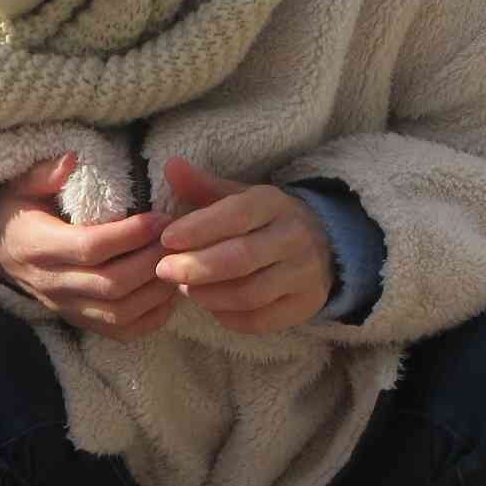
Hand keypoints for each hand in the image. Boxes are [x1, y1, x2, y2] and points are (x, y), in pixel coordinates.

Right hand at [0, 152, 175, 341]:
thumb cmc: (16, 213)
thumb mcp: (20, 184)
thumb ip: (45, 172)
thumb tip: (75, 158)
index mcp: (37, 246)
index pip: (89, 247)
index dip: (129, 235)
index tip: (159, 217)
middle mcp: (52, 284)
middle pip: (111, 284)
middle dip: (151, 262)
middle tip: (177, 239)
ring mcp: (66, 308)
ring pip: (119, 312)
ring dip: (156, 291)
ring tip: (178, 263)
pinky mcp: (80, 322)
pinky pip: (120, 331)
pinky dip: (151, 317)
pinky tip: (166, 292)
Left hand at [154, 157, 332, 334]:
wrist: (323, 244)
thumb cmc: (263, 220)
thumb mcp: (238, 197)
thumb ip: (203, 186)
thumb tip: (171, 166)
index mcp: (274, 205)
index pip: (237, 215)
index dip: (199, 228)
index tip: (166, 238)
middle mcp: (294, 238)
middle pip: (241, 258)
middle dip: (196, 267)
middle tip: (162, 270)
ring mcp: (304, 274)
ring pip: (249, 294)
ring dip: (208, 295)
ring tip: (183, 288)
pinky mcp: (305, 304)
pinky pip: (259, 320)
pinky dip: (228, 316)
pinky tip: (211, 305)